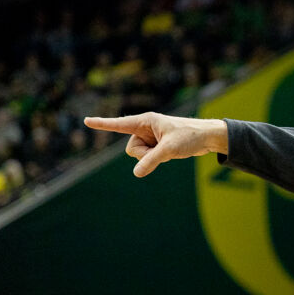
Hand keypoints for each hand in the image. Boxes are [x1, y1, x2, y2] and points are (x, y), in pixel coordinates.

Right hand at [84, 112, 227, 176]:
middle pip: (131, 149)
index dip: (102, 124)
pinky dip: (158, 159)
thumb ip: (151, 161)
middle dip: (145, 155)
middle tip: (164, 148)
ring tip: (169, 149)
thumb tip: (136, 173)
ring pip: (139, 155)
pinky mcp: (156, 145)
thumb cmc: (190, 136)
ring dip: (153, 157)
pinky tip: (171, 152)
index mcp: (146, 121)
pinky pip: (148, 157)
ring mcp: (150, 137)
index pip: (119, 124)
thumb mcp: (169, 149)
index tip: (86, 120)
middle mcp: (145, 128)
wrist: (207, 137)